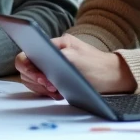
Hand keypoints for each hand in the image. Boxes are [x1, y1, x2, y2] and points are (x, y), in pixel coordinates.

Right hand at [15, 35, 136, 98]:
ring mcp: (50, 69)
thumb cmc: (97, 66)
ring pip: (32, 81)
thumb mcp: (75, 59)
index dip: (28, 68)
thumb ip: (54, 57)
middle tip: (51, 86)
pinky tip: (58, 94)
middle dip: (36, 80)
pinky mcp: (54, 81)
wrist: (113, 78)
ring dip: (41, 88)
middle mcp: (48, 55)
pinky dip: (46, 93)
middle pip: (26, 70)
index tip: (41, 78)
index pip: (26, 55)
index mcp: (52, 45)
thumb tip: (37, 64)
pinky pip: (41, 89)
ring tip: (56, 91)